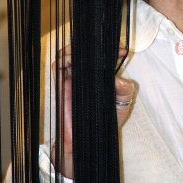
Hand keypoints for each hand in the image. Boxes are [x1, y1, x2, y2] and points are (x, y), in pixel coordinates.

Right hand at [50, 46, 134, 178]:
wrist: (91, 139)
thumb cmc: (107, 117)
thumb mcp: (123, 101)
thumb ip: (125, 89)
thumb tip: (117, 80)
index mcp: (100, 73)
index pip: (102, 54)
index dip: (112, 48)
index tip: (123, 50)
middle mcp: (86, 72)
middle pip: (83, 49)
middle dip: (90, 43)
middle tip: (104, 47)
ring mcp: (73, 77)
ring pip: (68, 53)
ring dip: (75, 48)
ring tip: (87, 51)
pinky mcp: (61, 85)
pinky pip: (57, 67)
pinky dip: (63, 60)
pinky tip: (72, 59)